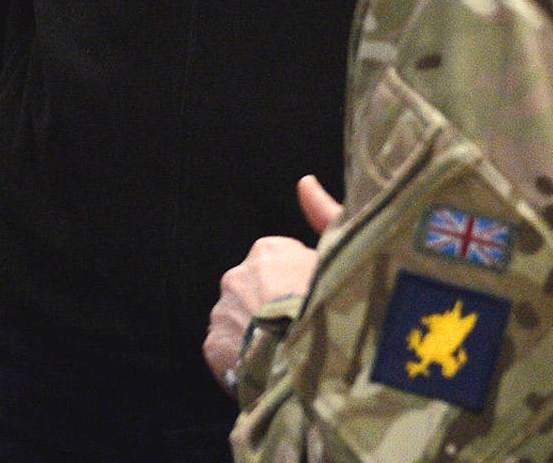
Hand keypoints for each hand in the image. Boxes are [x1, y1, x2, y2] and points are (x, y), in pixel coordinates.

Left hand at [204, 175, 343, 383]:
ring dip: (258, 334)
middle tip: (302, 333)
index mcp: (267, 251)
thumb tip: (305, 181)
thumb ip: (325, 215)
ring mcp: (222, 311)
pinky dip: (243, 358)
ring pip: (241, 320)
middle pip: (259, 290)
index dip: (304, 285)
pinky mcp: (213, 345)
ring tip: (285, 356)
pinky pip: (229, 349)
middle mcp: (236, 275)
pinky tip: (266, 369)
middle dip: (275, 307)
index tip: (317, 305)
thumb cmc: (328, 306)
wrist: (302, 362)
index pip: (284, 264)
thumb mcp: (339, 254)